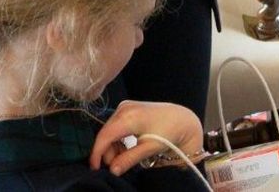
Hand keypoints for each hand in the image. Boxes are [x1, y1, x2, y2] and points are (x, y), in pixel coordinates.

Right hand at [89, 100, 203, 176]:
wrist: (183, 119)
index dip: (97, 153)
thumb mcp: (149, 148)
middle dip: (107, 152)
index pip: (104, 136)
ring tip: (122, 159)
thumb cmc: (168, 132)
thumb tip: (112, 170)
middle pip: (106, 133)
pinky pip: (116, 125)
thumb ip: (129, 159)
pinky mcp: (129, 108)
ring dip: (112, 146)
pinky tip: (125, 148)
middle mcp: (124, 108)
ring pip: (110, 130)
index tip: (95, 168)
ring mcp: (126, 106)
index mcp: (128, 116)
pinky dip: (118, 139)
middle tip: (114, 167)